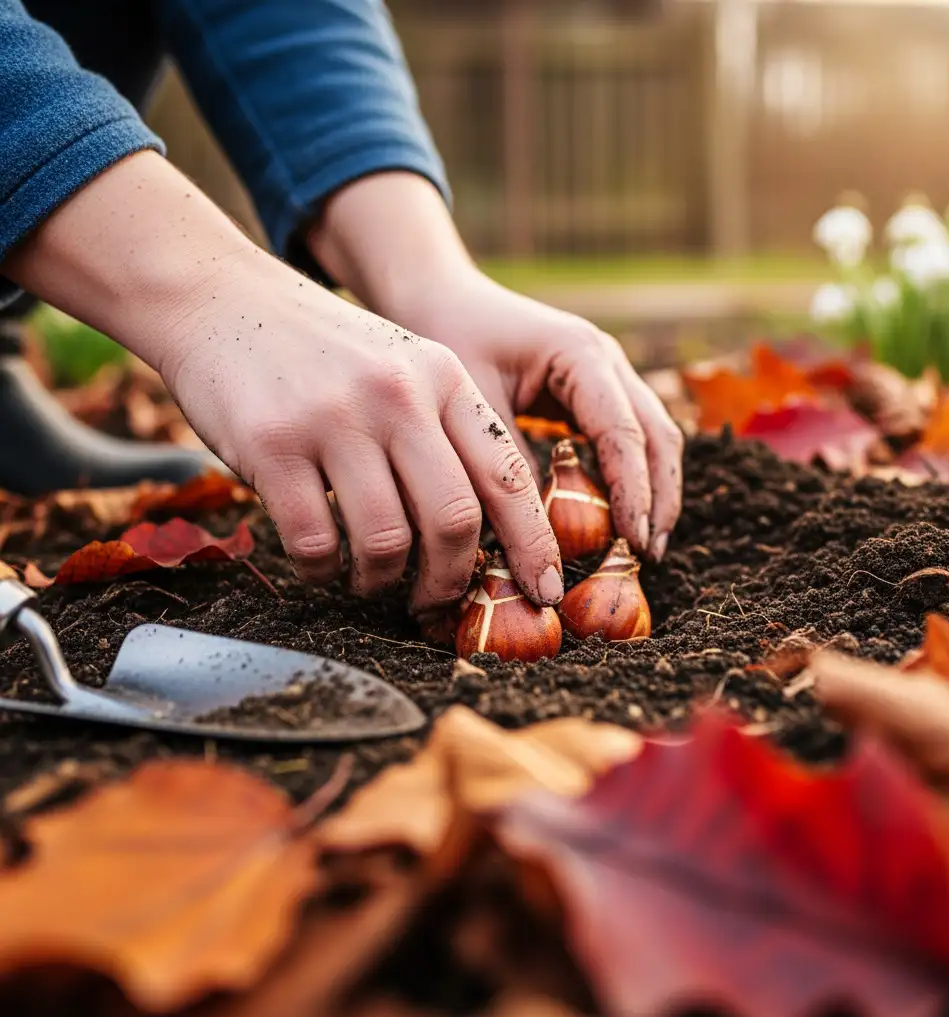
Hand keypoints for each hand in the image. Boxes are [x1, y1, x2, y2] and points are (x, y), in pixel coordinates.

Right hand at [4, 153, 563, 610]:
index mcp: (443, 378)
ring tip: (369, 580)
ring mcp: (335, 418)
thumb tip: (479, 534)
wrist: (223, 300)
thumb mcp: (402, 368)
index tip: (544, 590)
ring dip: (381, 581)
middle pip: (454, 519)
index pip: (507, 474)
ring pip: (385, 540)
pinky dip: (322, 569)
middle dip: (450, 580)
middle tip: (436, 603)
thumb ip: (443, 434)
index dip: (532, 543)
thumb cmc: (322, 354)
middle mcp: (398, 395)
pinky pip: (315, 541)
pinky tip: (320, 562)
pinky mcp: (273, 445)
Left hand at [309, 172, 683, 562]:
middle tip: (647, 553)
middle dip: (658, 497)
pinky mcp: (595, 391)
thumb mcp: (474, 404)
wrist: (440, 298)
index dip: (632, 491)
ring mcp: (607, 373)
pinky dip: (632, 478)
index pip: (623, 432)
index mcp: (581, 353)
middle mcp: (606, 360)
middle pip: (657, 434)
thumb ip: (508, 464)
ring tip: (644, 545)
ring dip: (654, 491)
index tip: (631, 540)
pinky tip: (620, 518)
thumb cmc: (449, 339)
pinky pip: (629, 438)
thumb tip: (538, 536)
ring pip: (654, 437)